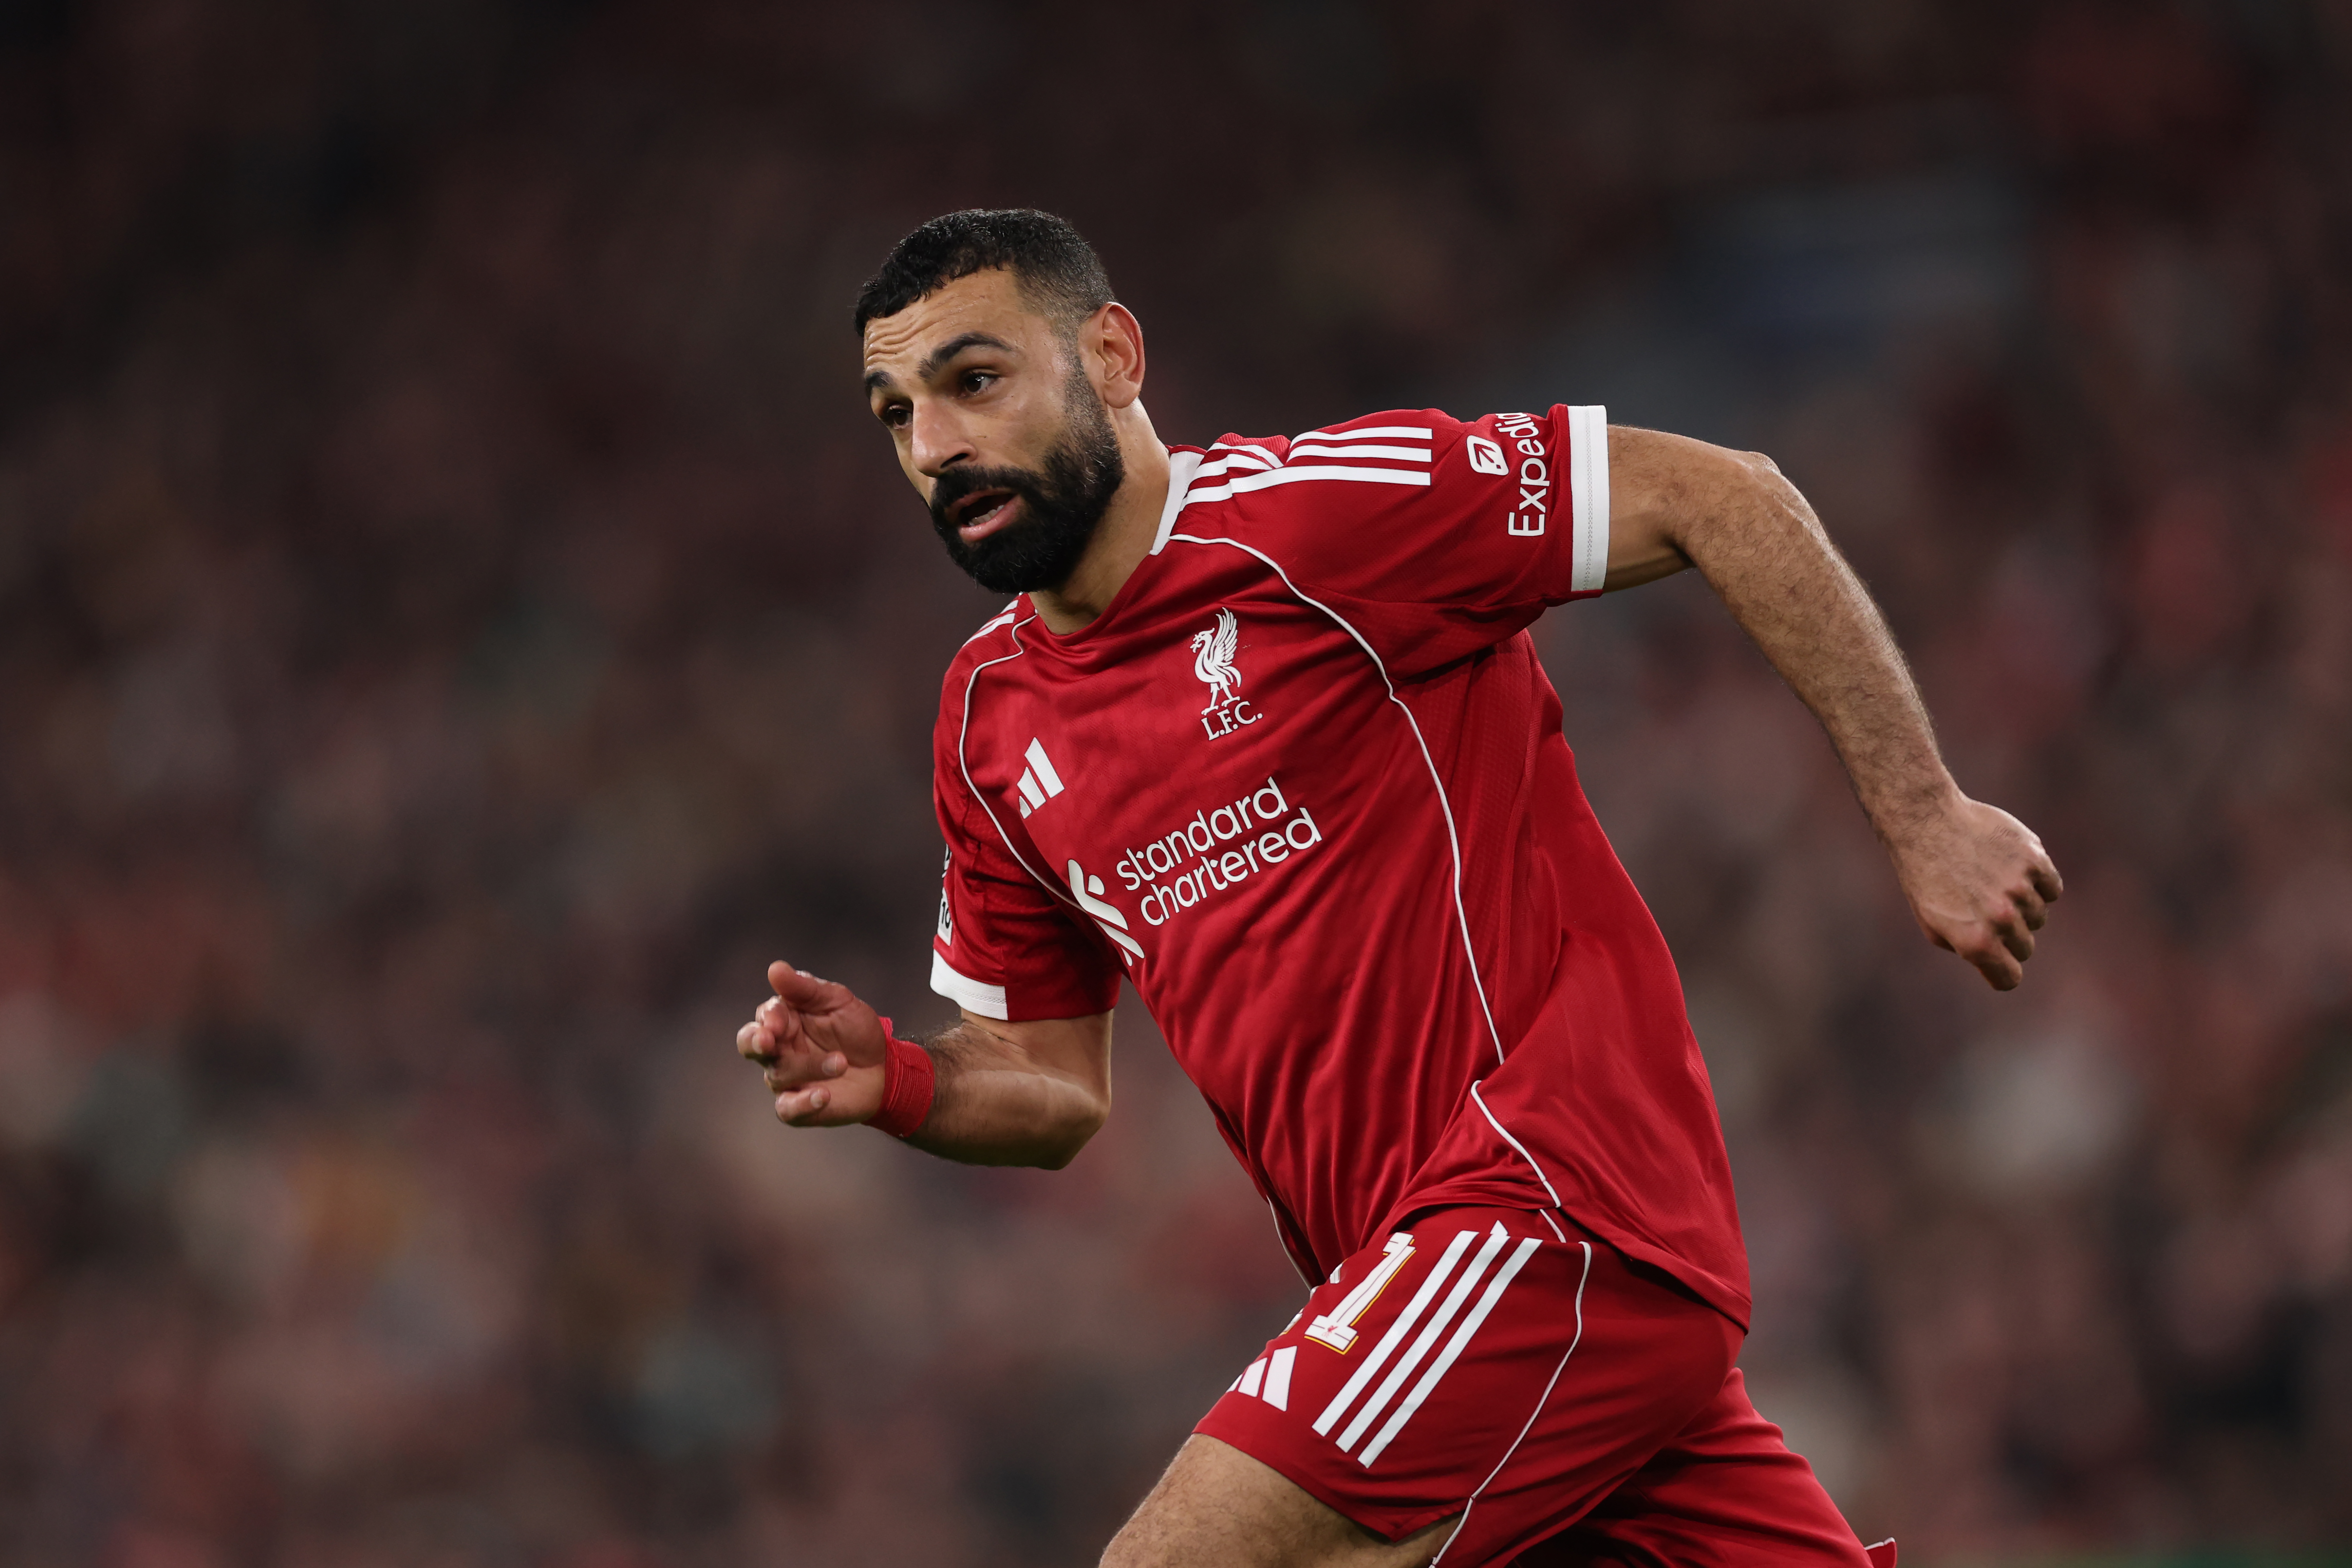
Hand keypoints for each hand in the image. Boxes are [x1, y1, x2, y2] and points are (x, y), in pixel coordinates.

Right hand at [735, 960, 888, 1125]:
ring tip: (841, 1063)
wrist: (885, 1067)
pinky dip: (802, 1103)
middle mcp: (779, 1049)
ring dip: (809, 1067)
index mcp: (785, 1020)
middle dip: (753, 1042)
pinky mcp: (799, 1106)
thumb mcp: (838, 1001)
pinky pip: (787, 1109)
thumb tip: (775, 968)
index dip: (768, 1019)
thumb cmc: (857, 1030)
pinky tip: (823, 1095)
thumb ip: (806, 988)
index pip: (764, 1017)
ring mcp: (787, 1079)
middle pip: (750, 1045)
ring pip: (778, 1074)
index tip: (779, 1020)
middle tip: (767, 1042)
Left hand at [1889, 796, 2062, 989]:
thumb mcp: (1934, 925)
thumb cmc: (1926, 877)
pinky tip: (2010, 868)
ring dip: (2021, 906)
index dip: (2002, 970)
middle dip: (2008, 935)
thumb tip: (1998, 962)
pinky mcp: (2034, 860)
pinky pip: (2052, 888)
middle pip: (2025, 947)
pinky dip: (2038, 883)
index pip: (2009, 978)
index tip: (1997, 960)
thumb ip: (1968, 950)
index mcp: (1975, 941)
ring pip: (2039, 916)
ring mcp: (2020, 888)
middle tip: (1984, 909)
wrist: (1926, 824)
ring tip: (1990, 882)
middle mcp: (2001, 918)